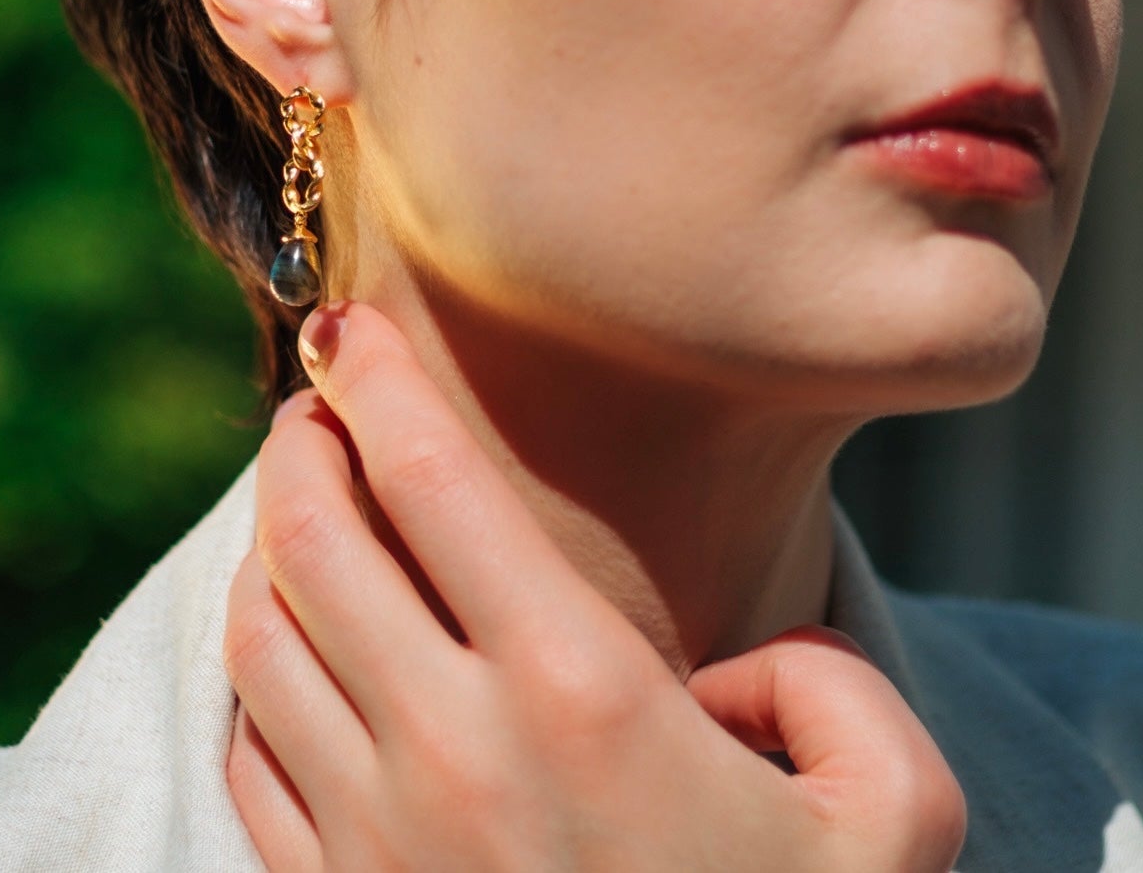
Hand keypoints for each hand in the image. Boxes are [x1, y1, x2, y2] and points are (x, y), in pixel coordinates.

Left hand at [223, 300, 964, 871]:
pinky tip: (285, 647)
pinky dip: (250, 674)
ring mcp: (375, 848)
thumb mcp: (892, 814)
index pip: (436, 480)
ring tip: (296, 499)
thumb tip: (729, 666)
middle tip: (317, 397)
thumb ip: (827, 680)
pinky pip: (251, 759)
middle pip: (314, 542)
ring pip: (261, 642)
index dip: (380, 378)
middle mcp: (453, 755)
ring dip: (264, 547)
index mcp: (582, 695)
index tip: (352, 321)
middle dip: (299, 442)